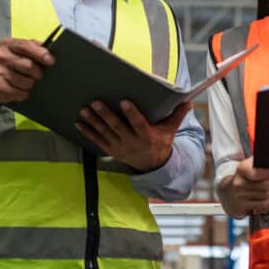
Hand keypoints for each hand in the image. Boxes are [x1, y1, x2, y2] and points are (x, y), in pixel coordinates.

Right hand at [0, 38, 53, 104]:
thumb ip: (32, 47)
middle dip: (38, 73)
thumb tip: (49, 51)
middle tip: (39, 76)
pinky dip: (24, 93)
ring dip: (31, 84)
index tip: (51, 61)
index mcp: (7, 44)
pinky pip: (20, 92)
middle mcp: (0, 56)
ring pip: (26, 81)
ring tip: (28, 83)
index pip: (26, 46)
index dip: (41, 54)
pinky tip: (21, 90)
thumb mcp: (17, 51)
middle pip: (28, 65)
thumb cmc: (9, 63)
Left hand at [76, 100, 191, 171]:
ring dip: (93, 122)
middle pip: (117, 128)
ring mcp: (120, 147)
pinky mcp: (111, 150)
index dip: (132, 113)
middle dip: (106, 115)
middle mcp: (132, 143)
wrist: (152, 166)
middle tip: (96, 102)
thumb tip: (189, 102)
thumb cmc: (161, 142)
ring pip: (105, 133)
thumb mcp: (170, 131)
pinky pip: (97, 141)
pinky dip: (87, 132)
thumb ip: (178, 115)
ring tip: (84, 110)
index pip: (138, 124)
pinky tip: (79, 123)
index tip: (124, 102)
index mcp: (147, 136)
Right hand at [217, 157, 268, 217]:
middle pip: (264, 186)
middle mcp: (239, 183)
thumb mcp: (249, 165)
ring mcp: (240, 196)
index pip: (254, 173)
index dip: (264, 173)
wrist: (229, 191)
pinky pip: (262, 206)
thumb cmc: (245, 176)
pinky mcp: (243, 207)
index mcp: (241, 169)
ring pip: (265, 196)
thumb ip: (260, 162)